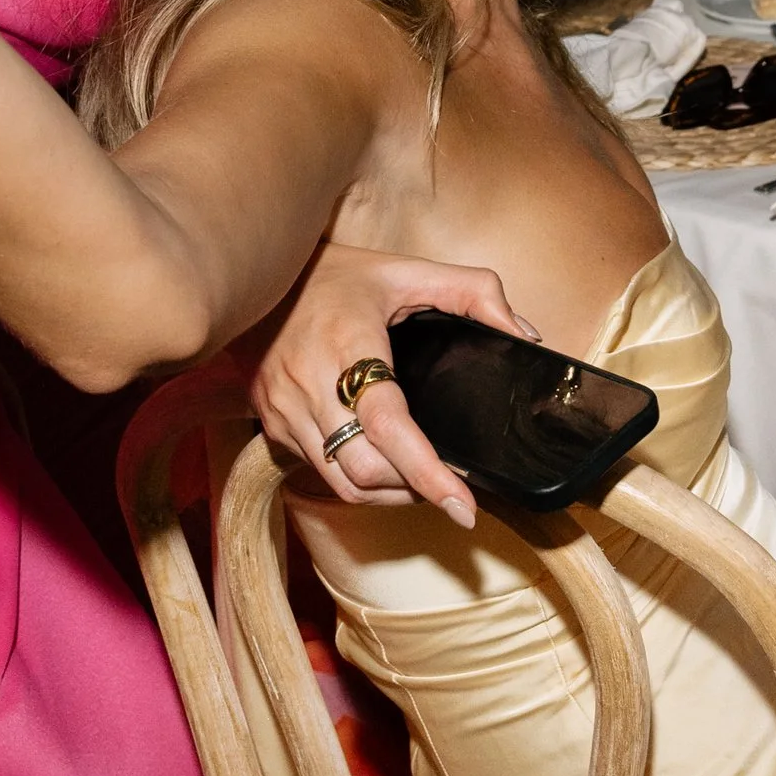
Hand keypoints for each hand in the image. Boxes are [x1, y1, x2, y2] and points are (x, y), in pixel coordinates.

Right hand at [249, 241, 540, 528]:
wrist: (252, 271)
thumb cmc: (336, 275)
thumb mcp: (409, 269)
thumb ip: (475, 292)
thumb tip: (523, 335)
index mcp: (349, 343)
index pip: (389, 424)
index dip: (429, 472)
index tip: (464, 505)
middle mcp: (309, 383)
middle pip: (365, 470)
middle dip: (413, 487)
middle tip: (450, 485)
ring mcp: (283, 407)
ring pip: (340, 481)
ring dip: (386, 490)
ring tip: (420, 480)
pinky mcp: (270, 420)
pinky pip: (318, 469)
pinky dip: (354, 476)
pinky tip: (379, 461)